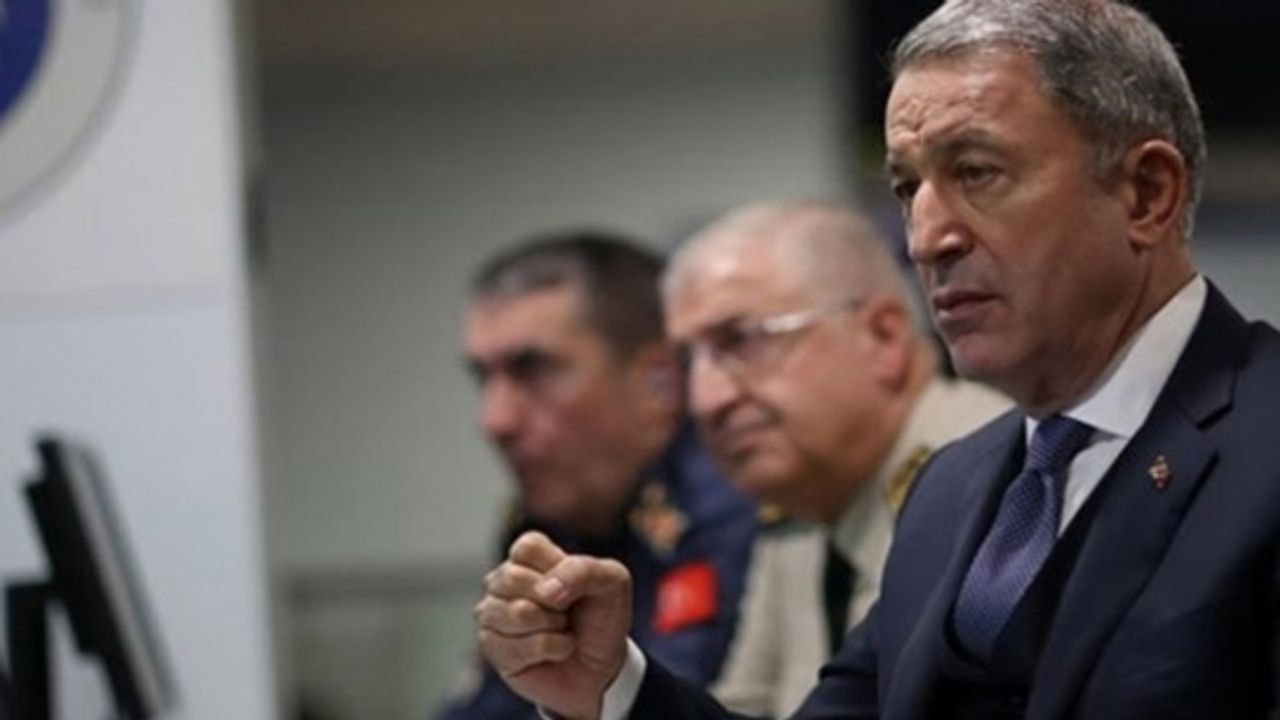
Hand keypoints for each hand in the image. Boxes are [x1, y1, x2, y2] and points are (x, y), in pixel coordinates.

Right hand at [475, 531, 632, 719]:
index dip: (557, 569)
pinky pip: (520, 647)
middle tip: (567, 612)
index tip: (574, 585)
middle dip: (555, 602)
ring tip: (560, 630)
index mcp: (529, 555)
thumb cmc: (602, 616)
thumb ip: (582, 570)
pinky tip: (554, 651)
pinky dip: (551, 650)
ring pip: (518, 613)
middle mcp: (503, 580)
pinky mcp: (491, 647)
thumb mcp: (612, 581)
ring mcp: (492, 612)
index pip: (526, 548)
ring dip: (554, 628)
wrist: (602, 665)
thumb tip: (545, 592)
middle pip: (514, 578)